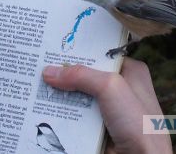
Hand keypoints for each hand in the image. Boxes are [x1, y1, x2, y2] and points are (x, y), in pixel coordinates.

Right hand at [42, 58, 171, 153]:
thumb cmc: (139, 125)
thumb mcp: (110, 88)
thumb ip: (81, 75)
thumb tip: (50, 72)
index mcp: (131, 72)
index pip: (100, 55)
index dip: (79, 51)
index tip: (55, 47)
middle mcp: (120, 88)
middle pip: (85, 75)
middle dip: (65, 73)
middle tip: (40, 65)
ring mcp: (108, 109)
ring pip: (77, 96)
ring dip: (60, 95)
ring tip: (36, 85)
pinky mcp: (98, 127)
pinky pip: (75, 116)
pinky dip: (62, 114)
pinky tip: (44, 106)